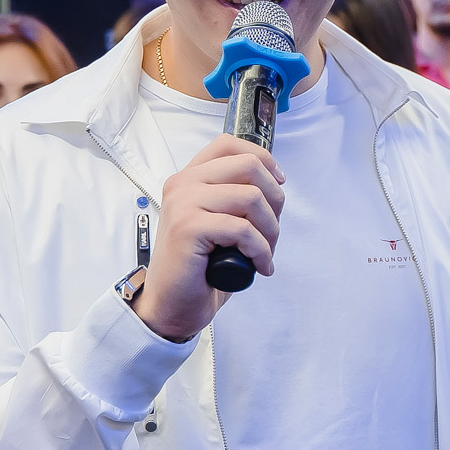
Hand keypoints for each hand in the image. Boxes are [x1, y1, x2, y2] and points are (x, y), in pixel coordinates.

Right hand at [133, 135, 284, 341]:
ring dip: (270, 230)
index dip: (263, 159)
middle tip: (272, 231)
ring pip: (251, 198)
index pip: (228, 144)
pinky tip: (259, 266)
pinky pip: (243, 230)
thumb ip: (235, 198)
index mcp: (188, 179)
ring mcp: (183, 203)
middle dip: (274, 200)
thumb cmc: (199, 269)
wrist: (172, 306)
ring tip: (265, 252)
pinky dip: (261, 251)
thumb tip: (275, 185)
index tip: (277, 184)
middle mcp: (182, 184)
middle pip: (248, 166)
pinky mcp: (189, 227)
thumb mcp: (218, 222)